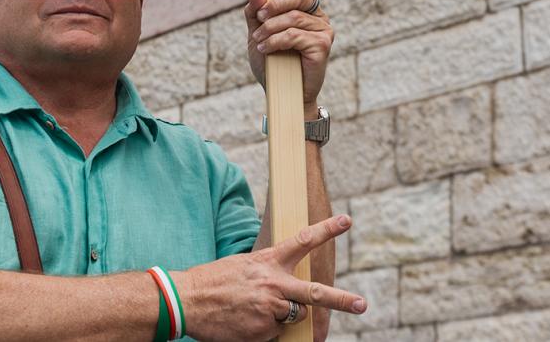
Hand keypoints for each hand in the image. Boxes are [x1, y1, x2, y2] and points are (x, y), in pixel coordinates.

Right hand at [175, 215, 363, 341]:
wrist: (187, 300)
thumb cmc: (214, 281)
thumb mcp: (245, 267)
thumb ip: (271, 275)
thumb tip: (290, 295)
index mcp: (268, 262)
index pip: (303, 241)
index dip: (327, 230)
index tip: (347, 220)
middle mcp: (273, 284)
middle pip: (315, 293)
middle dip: (341, 299)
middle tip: (363, 305)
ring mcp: (268, 309)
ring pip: (293, 317)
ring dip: (281, 317)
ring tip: (252, 310)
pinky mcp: (261, 331)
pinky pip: (274, 335)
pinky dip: (263, 332)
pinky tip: (243, 323)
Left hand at [246, 0, 332, 107]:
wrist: (280, 91)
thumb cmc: (272, 61)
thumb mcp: (257, 32)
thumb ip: (255, 11)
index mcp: (307, 8)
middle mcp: (318, 16)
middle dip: (276, 3)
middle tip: (260, 17)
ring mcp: (323, 30)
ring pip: (294, 17)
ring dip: (270, 28)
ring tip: (259, 40)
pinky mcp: (322, 45)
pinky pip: (295, 35)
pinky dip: (275, 40)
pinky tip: (266, 48)